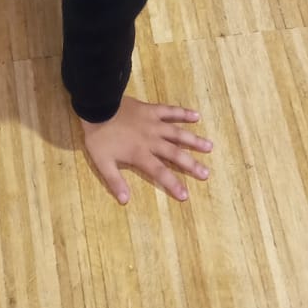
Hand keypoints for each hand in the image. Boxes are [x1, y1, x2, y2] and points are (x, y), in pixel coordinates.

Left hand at [79, 95, 212, 204]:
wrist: (98, 107)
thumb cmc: (99, 137)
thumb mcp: (103, 163)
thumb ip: (115, 181)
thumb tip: (125, 200)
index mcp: (140, 154)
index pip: (160, 172)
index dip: (173, 184)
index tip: (186, 195)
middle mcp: (152, 140)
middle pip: (175, 154)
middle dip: (191, 164)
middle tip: (206, 173)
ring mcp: (154, 123)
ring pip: (178, 133)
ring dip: (194, 140)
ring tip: (209, 146)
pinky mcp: (152, 109)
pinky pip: (170, 111)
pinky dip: (183, 113)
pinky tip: (196, 116)